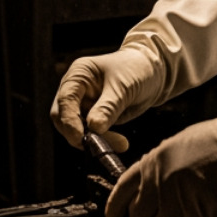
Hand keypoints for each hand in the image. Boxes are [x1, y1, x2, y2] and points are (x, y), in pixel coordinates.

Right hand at [50, 45, 164, 147]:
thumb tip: (94, 128)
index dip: (70, 121)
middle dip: (79, 134)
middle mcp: (75, 89)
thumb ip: (109, 107)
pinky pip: (90, 134)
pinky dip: (102, 141)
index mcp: (78, 74)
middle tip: (100, 146)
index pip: (65, 100)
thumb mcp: (124, 87)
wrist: (153, 73)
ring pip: (76, 129)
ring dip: (94, 141)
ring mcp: (81, 104)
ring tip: (120, 143)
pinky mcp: (91, 117)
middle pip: (63, 117)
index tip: (80, 138)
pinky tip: (120, 143)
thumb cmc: (137, 70)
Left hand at [106, 114, 216, 216]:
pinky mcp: (203, 215)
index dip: (115, 207)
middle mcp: (162, 182)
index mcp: (154, 161)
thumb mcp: (181, 143)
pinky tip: (211, 209)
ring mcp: (181, 200)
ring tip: (196, 205)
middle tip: (166, 214)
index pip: (122, 190)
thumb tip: (149, 189)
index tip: (114, 216)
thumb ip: (160, 165)